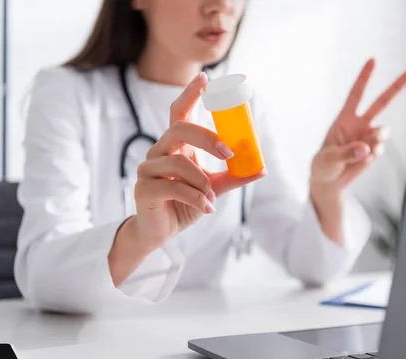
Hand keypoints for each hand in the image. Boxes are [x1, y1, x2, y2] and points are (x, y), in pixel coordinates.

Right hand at [133, 72, 265, 248]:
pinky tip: (206, 208)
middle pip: (179, 129)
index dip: (190, 94)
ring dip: (202, 181)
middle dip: (207, 138)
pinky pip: (173, 187)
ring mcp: (148, 169)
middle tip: (228, 153)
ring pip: (178, 162)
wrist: (161, 232)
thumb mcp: (213, 188)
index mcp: (176, 146)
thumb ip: (233, 177)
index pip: (179, 112)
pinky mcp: (144, 189)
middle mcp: (159, 151)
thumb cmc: (185, 204)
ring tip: (211, 198)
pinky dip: (195, 198)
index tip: (205, 79)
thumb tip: (261, 168)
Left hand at [311, 58, 405, 189]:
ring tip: (365, 150)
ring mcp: (369, 137)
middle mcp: (359, 124)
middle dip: (396, 87)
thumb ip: (346, 153)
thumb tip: (367, 148)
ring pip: (382, 131)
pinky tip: (361, 161)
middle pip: (381, 102)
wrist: (329, 181)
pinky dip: (371, 156)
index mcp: (344, 119)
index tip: (373, 60)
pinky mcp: (374, 150)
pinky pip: (379, 150)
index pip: (356, 94)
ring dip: (377, 138)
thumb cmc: (324, 165)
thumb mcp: (329, 159)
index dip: (364, 77)